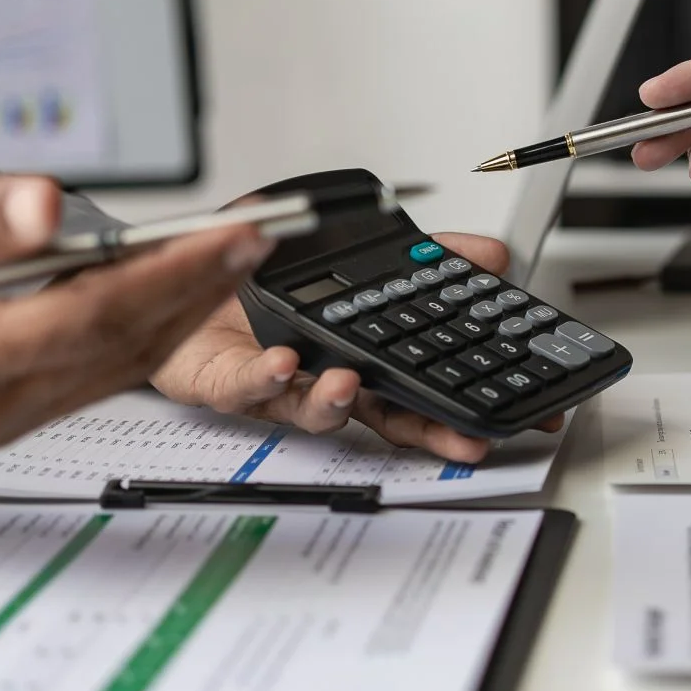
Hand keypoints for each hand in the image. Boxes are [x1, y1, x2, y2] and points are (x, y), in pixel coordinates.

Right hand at [0, 175, 272, 448]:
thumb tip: (48, 206)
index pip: (92, 316)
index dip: (173, 275)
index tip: (233, 236)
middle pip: (121, 343)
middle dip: (201, 287)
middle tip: (264, 236)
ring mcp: (1, 417)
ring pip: (118, 362)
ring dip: (184, 308)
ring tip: (238, 254)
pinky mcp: (10, 410)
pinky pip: (96, 370)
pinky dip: (143, 327)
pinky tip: (178, 288)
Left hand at [150, 232, 564, 463]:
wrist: (187, 274)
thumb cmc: (267, 277)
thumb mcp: (361, 253)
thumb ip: (429, 255)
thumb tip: (494, 255)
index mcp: (362, 355)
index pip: (422, 387)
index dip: (461, 405)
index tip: (503, 417)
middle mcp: (325, 377)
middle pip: (382, 415)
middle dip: (425, 430)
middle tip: (461, 436)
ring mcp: (276, 385)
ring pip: (310, 408)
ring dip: (331, 402)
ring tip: (346, 385)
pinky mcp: (222, 381)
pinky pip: (243, 385)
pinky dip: (262, 377)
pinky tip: (281, 363)